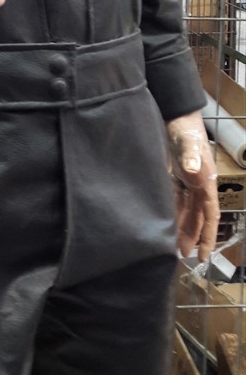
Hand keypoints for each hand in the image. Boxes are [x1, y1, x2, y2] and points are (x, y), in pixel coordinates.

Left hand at [167, 110, 219, 262]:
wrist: (177, 118)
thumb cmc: (186, 131)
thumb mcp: (188, 144)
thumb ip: (191, 158)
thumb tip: (194, 171)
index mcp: (207, 183)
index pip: (210, 216)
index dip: (208, 236)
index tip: (206, 255)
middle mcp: (199, 186)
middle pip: (198, 218)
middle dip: (193, 237)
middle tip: (184, 256)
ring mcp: (189, 183)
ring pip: (187, 212)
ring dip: (182, 228)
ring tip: (175, 247)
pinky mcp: (177, 178)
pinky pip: (177, 200)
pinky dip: (173, 213)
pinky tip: (165, 223)